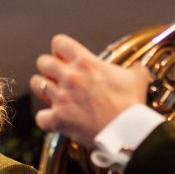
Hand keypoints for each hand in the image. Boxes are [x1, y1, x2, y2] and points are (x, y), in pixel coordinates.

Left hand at [32, 33, 150, 145]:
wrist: (128, 130)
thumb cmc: (131, 104)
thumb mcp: (137, 78)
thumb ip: (133, 68)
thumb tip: (138, 67)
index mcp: (86, 63)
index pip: (59, 42)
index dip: (60, 49)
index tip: (65, 57)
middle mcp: (70, 77)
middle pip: (43, 62)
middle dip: (49, 69)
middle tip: (58, 77)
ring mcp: (62, 98)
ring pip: (36, 84)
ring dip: (43, 89)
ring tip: (52, 94)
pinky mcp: (59, 118)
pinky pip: (40, 117)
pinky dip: (46, 119)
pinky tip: (55, 119)